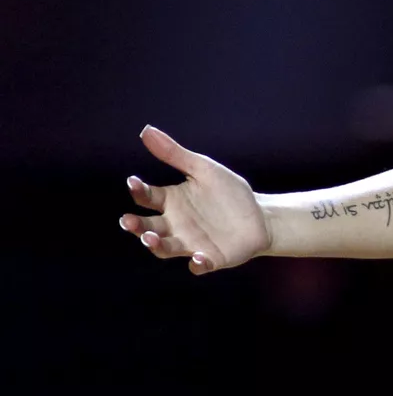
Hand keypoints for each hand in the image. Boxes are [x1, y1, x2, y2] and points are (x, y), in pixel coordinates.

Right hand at [120, 126, 269, 274]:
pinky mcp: (211, 258)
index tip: (133, 182)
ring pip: (166, 247)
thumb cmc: (228, 193)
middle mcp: (175, 225)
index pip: (147, 196)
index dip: (139, 190)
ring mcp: (191, 243)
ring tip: (150, 238)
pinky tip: (197, 258)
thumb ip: (175, 154)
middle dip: (136, 225)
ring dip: (156, 244)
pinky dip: (197, 263)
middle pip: (148, 226)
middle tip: (128, 221)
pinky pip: (199, 264)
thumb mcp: (204, 169)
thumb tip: (146, 131)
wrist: (260, 216)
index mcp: (171, 201)